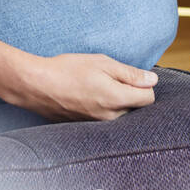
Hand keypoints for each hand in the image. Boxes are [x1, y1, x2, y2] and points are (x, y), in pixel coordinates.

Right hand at [6, 52, 157, 121]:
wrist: (36, 86)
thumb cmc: (67, 70)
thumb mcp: (101, 63)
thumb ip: (130, 73)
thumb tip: (152, 80)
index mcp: (117, 98)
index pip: (149, 99)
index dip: (145, 85)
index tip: (132, 76)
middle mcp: (110, 116)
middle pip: (135, 108)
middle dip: (129, 94)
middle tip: (110, 79)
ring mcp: (98, 124)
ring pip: (119, 114)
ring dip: (115, 102)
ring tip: (95, 87)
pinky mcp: (86, 127)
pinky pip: (103, 119)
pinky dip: (101, 108)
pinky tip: (86, 96)